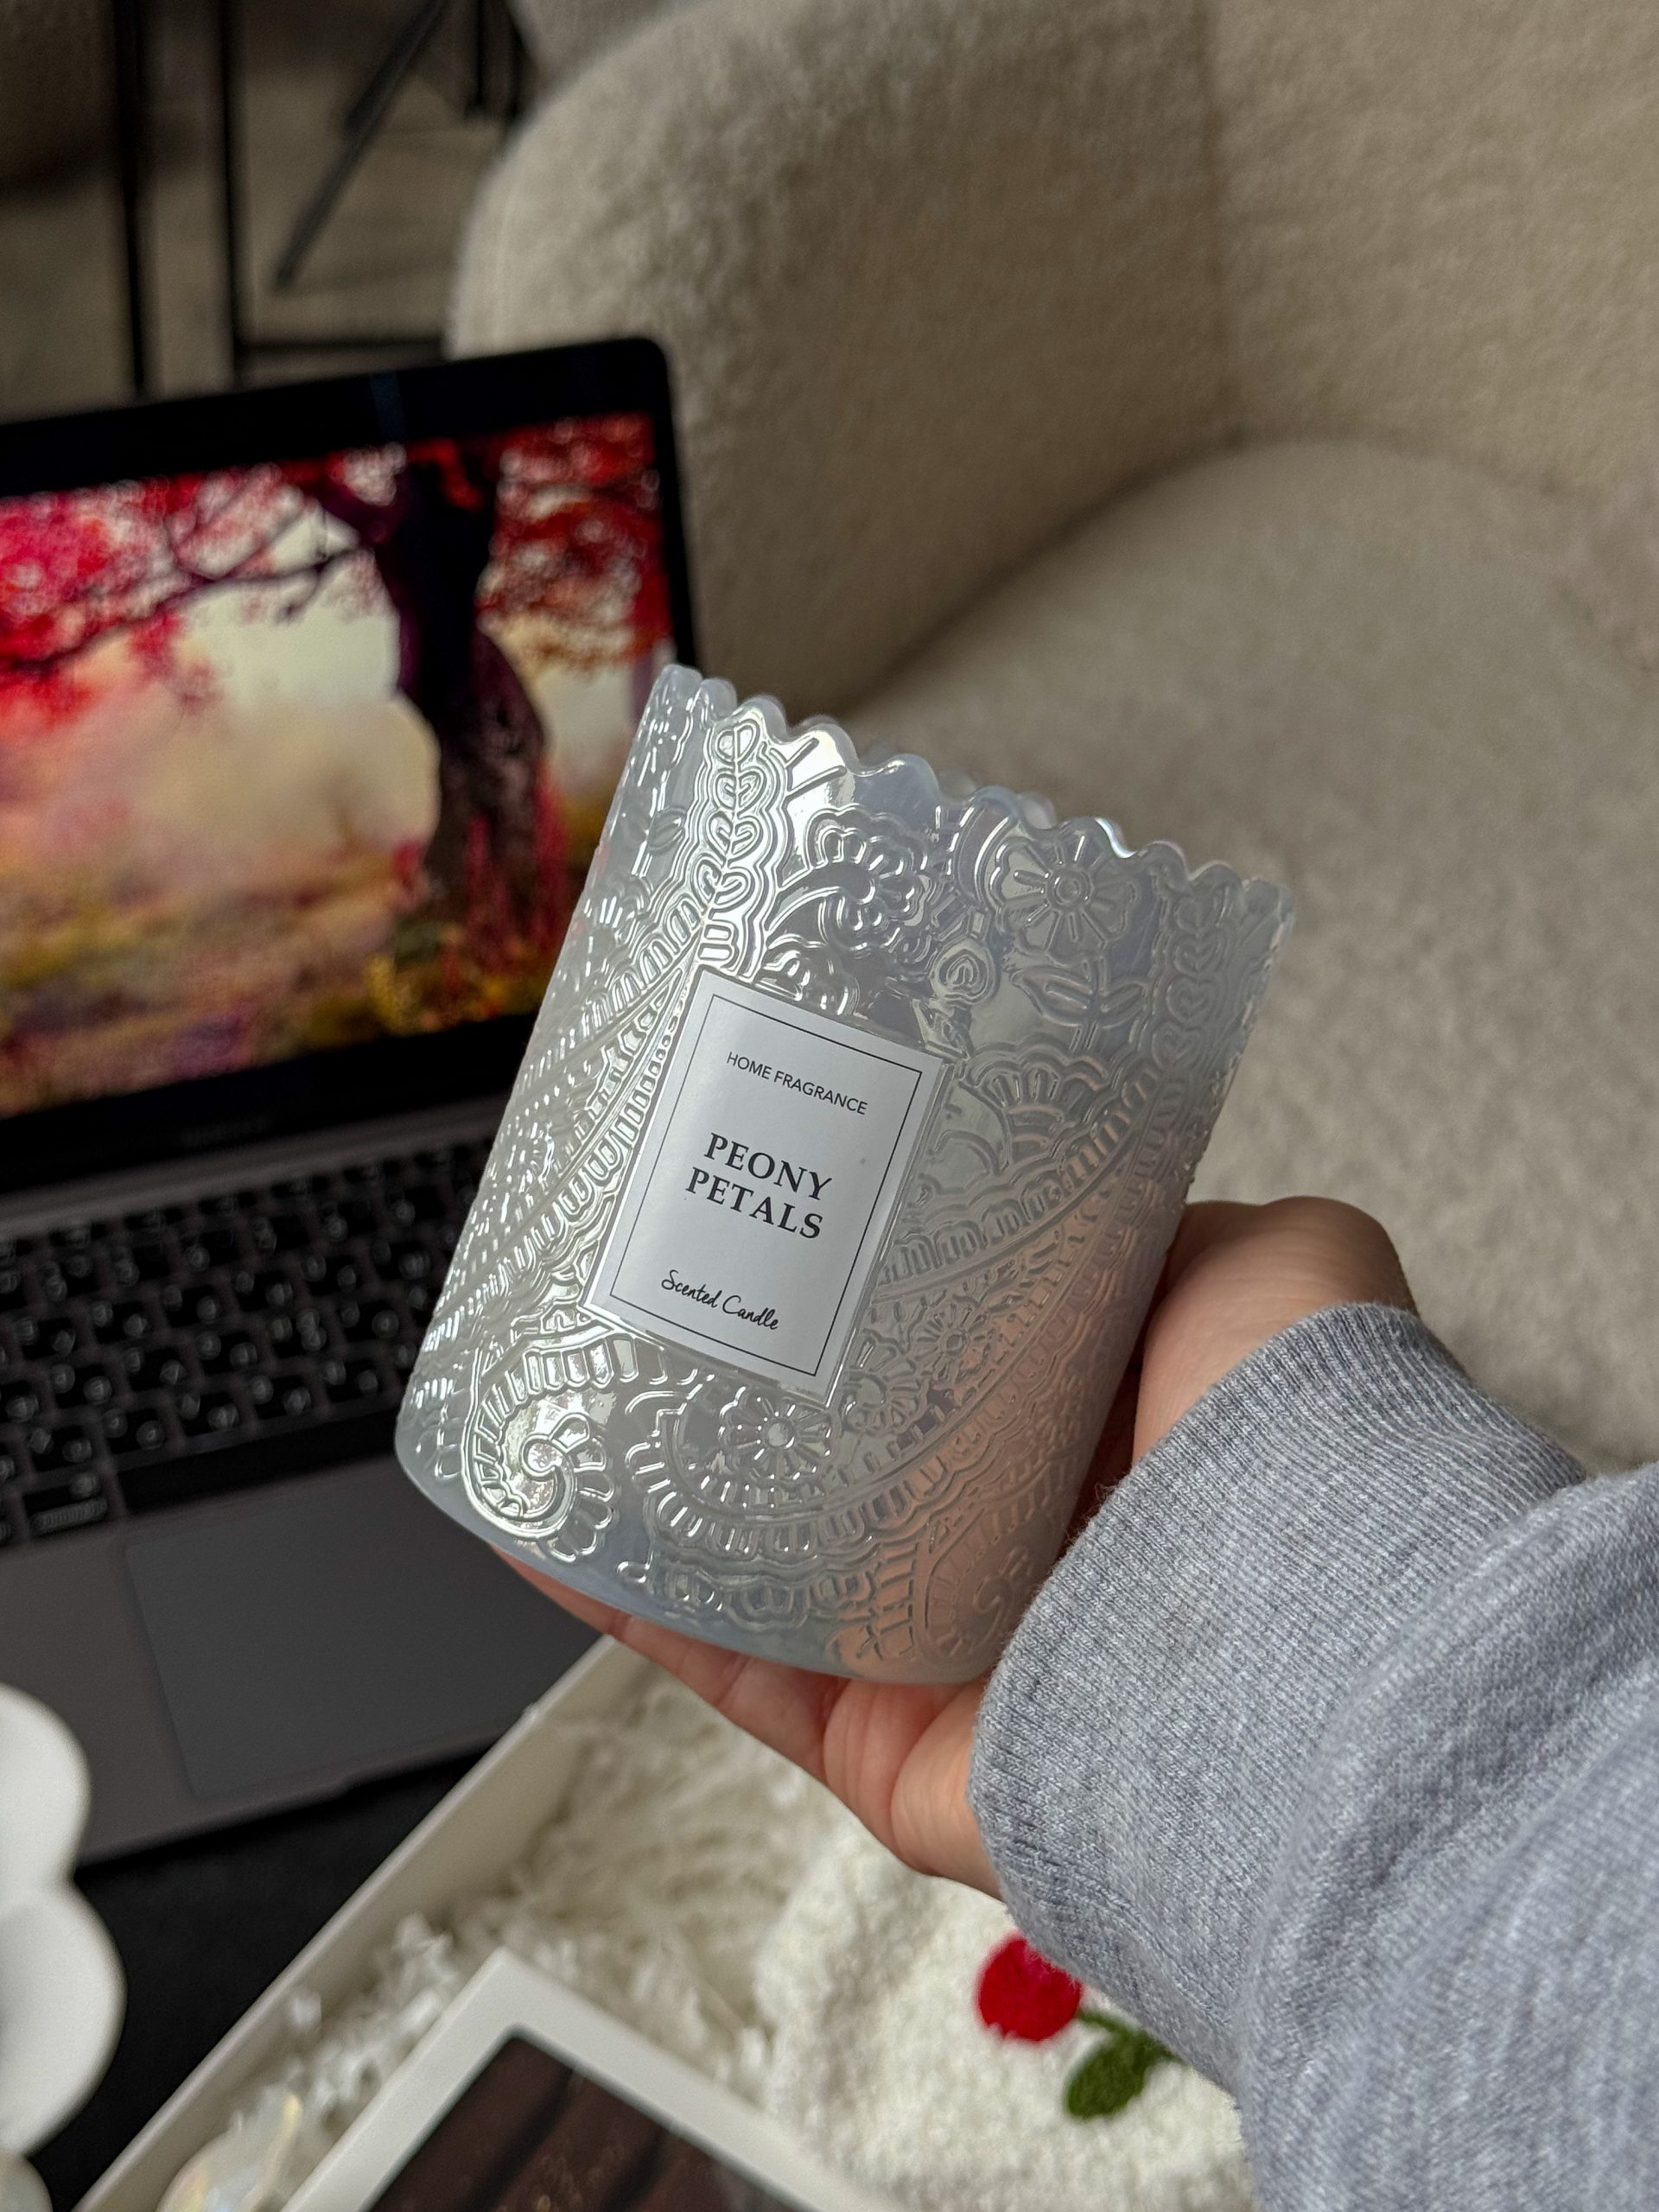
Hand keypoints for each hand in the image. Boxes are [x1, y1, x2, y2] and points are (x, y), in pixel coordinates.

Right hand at [513, 1196, 1413, 1894]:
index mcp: (1101, 1444)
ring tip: (567, 1385)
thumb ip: (1188, 1231)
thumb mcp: (1271, 1267)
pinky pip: (724, 1672)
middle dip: (757, 1382)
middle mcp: (1024, 1553)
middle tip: (660, 1276)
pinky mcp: (879, 1746)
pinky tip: (539, 1520)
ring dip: (660, 1490)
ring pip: (762, 1569)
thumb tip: (1118, 1186)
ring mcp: (947, 1656)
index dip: (870, 1295)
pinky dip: (625, 1604)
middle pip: (849, 1464)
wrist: (1313, 1650)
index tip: (789, 1213)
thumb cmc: (1307, 1453)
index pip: (959, 1366)